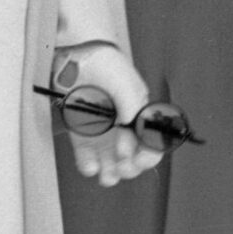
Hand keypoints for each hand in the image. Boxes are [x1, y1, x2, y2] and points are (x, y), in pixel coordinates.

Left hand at [55, 42, 165, 184]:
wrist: (79, 57)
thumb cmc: (108, 68)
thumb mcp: (127, 86)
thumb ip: (132, 110)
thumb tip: (132, 134)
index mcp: (142, 117)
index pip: (153, 144)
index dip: (148, 155)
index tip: (138, 158)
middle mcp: (125, 130)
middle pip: (133, 159)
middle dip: (131, 168)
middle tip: (124, 166)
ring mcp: (104, 134)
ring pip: (111, 164)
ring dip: (111, 174)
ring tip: (108, 176)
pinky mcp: (83, 135)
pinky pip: (87, 157)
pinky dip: (89, 166)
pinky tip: (90, 167)